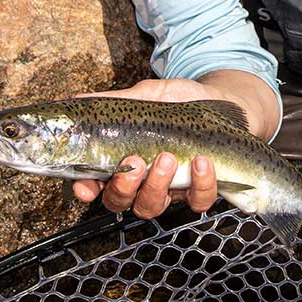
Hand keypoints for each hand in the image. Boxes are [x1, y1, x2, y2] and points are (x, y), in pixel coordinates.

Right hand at [70, 77, 224, 217]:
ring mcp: (170, 188)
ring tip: (167, 158)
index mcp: (122, 160)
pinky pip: (197, 201)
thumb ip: (116, 100)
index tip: (85, 187)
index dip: (86, 189)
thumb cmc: (180, 100)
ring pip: (153, 206)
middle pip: (120, 201)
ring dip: (157, 185)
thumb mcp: (147, 95)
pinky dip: (200, 184)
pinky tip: (202, 161)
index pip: (95, 182)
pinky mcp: (200, 190)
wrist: (221, 100)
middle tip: (134, 164)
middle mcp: (142, 180)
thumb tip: (79, 98)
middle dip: (123, 187)